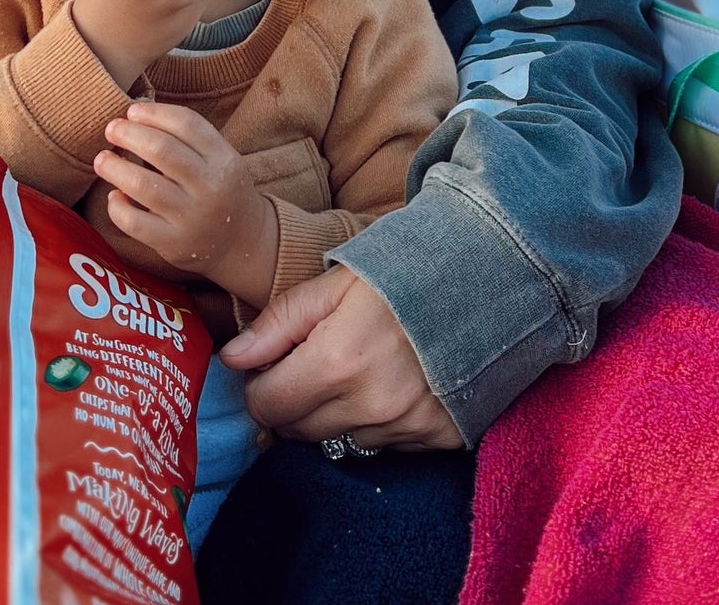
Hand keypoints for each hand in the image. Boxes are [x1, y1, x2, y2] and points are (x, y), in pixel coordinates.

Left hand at [95, 101, 277, 306]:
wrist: (241, 242)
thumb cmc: (220, 189)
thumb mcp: (220, 159)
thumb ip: (188, 139)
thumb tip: (136, 115)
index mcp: (224, 159)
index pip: (187, 123)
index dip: (154, 113)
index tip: (132, 111)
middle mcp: (210, 187)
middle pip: (162, 150)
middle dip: (129, 134)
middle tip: (111, 129)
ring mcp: (191, 218)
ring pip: (143, 185)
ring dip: (115, 168)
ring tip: (102, 159)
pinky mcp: (172, 243)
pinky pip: (134, 222)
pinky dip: (117, 207)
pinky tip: (115, 196)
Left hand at [220, 265, 463, 452]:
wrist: (486, 279)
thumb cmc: (402, 272)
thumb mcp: (334, 283)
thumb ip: (279, 322)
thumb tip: (232, 359)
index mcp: (338, 360)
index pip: (269, 405)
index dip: (260, 386)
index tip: (270, 366)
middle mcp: (372, 404)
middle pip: (299, 430)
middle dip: (293, 400)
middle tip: (311, 363)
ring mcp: (408, 426)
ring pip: (341, 440)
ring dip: (335, 413)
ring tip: (356, 367)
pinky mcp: (437, 437)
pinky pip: (385, 445)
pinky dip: (377, 422)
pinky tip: (390, 384)